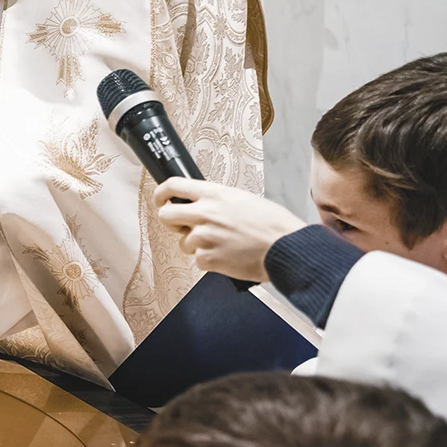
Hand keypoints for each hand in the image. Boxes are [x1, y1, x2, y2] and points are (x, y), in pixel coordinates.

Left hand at [153, 179, 307, 282]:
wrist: (286, 248)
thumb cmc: (272, 224)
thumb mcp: (242, 199)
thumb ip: (216, 200)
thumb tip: (199, 204)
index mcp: (213, 194)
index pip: (173, 186)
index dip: (161, 193)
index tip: (160, 199)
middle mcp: (204, 213)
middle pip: (165, 215)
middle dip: (171, 222)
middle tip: (183, 226)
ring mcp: (203, 237)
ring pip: (183, 242)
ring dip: (197, 244)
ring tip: (223, 243)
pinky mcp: (206, 258)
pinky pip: (197, 259)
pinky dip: (209, 260)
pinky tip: (228, 255)